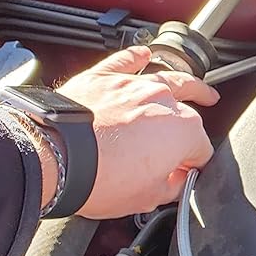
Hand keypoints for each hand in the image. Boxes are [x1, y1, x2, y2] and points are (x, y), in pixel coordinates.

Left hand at [55, 47, 218, 218]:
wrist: (55, 160)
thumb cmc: (99, 179)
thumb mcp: (147, 199)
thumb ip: (170, 187)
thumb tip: (174, 182)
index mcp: (184, 132)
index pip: (201, 149)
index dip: (193, 164)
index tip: (181, 174)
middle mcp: (163, 101)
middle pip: (192, 108)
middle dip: (196, 121)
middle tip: (200, 128)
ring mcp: (133, 86)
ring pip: (168, 77)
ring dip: (184, 82)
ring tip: (193, 86)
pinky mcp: (104, 77)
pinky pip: (126, 60)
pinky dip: (137, 58)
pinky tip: (144, 56)